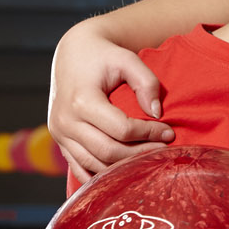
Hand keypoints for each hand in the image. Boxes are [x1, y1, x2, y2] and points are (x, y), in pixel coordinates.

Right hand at [48, 23, 173, 179]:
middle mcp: (65, 121)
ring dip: (124, 167)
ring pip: (95, 165)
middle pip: (109, 152)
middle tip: (164, 150)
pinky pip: (80, 169)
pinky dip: (103, 175)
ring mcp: (59, 134)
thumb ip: (146, 82)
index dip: (149, 134)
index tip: (169, 132)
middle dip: (141, 154)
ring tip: (149, 159)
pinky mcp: (59, 141)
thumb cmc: (102, 55)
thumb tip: (157, 114)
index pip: (122, 130)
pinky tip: (125, 172)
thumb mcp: (127, 59)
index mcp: (81, 100)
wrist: (72, 53)